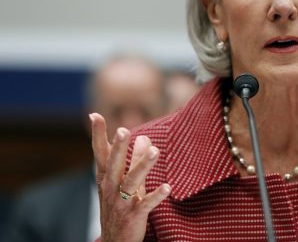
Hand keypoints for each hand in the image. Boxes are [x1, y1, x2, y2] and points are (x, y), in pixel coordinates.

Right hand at [90, 113, 170, 241]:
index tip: (95, 115)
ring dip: (142, 165)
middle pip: (114, 165)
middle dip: (119, 148)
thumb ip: (133, 159)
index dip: (98, 135)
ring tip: (154, 150)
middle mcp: (111, 188)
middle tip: (124, 130)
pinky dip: (157, 195)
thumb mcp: (124, 182)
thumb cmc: (121, 206)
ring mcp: (122, 203)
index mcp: (107, 178)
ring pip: (132, 181)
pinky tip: (168, 187)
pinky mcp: (134, 216)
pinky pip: (146, 204)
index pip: (100, 153)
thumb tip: (143, 136)